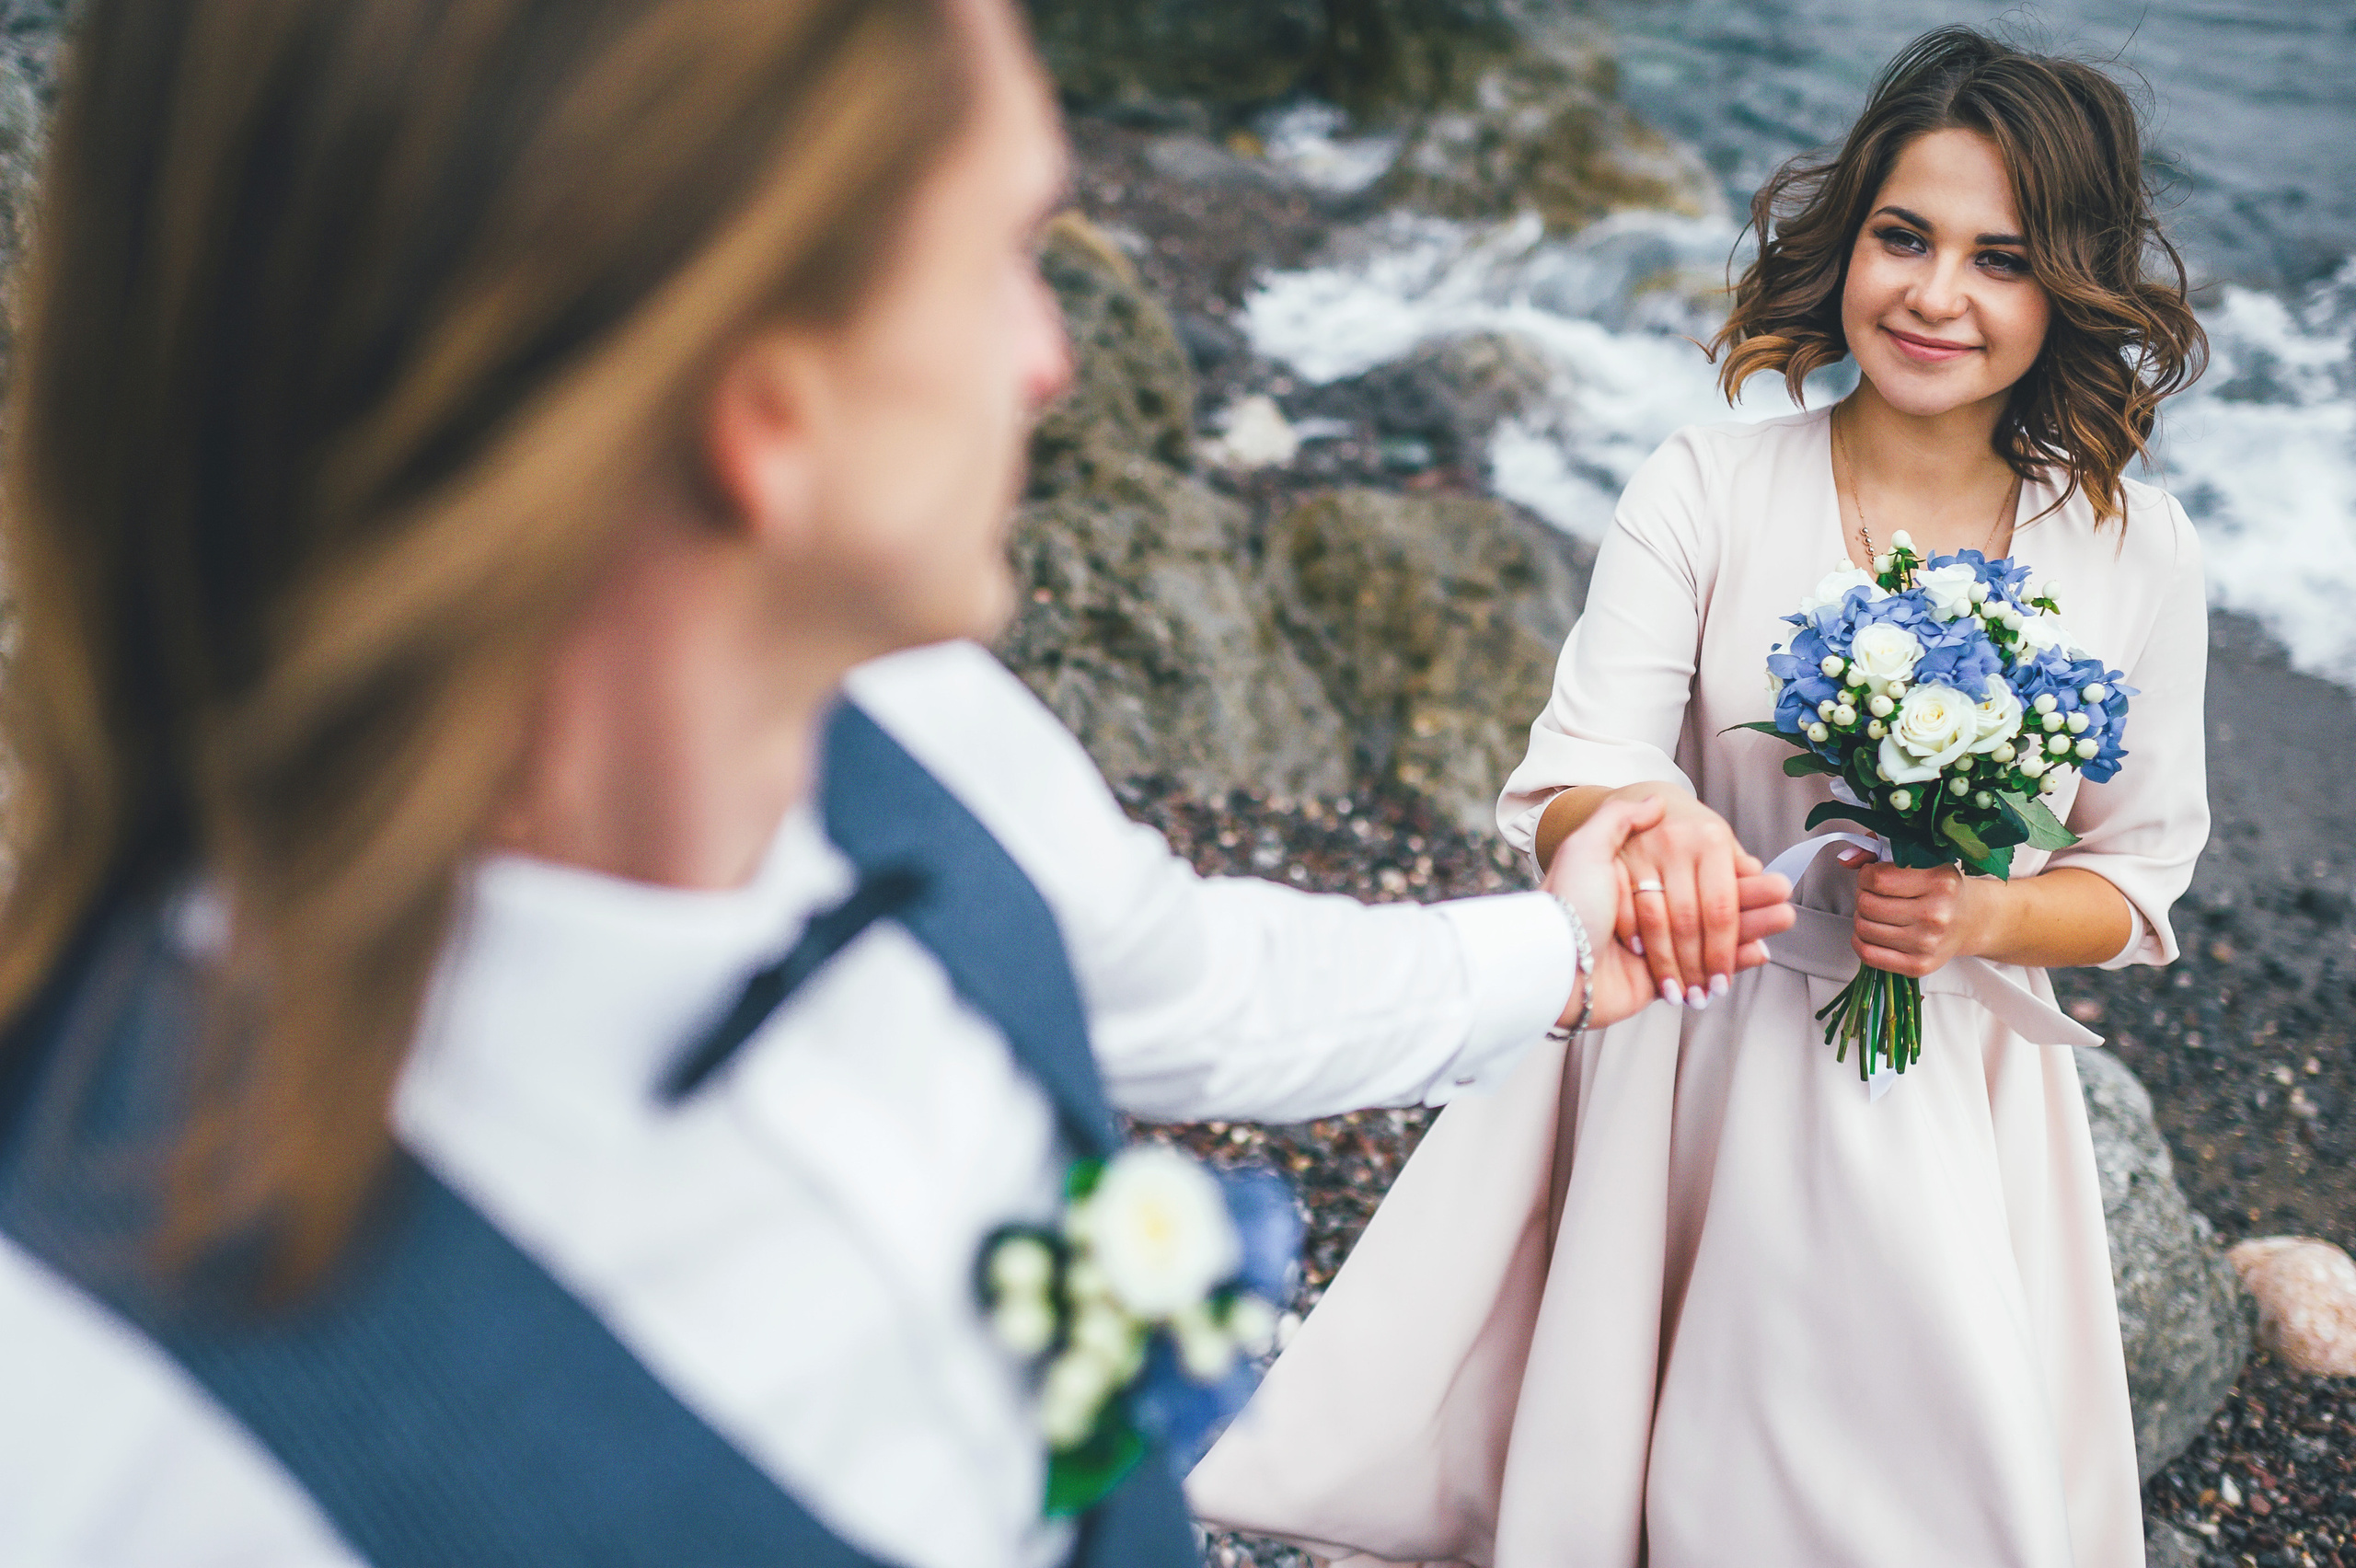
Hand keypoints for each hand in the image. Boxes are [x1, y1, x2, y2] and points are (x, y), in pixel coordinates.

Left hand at [1547, 796, 1794, 1030]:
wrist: (1550, 967)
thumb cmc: (1568, 904)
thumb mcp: (1586, 848)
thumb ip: (1621, 819)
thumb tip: (1655, 800)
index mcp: (1635, 880)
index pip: (1694, 875)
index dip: (1729, 873)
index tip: (1763, 869)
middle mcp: (1646, 911)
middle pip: (1708, 906)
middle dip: (1748, 902)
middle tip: (1786, 898)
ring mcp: (1653, 948)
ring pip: (1711, 936)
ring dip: (1750, 929)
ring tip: (1786, 918)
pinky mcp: (1657, 982)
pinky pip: (1703, 969)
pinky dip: (1733, 960)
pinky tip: (1762, 949)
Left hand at [1838, 849, 1993, 977]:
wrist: (1973, 920)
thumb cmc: (1943, 889)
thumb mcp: (1922, 860)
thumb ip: (1879, 851)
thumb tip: (1846, 859)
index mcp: (1939, 882)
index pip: (1877, 878)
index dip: (1866, 875)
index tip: (1873, 875)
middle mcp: (1936, 915)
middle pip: (1867, 904)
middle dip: (1863, 895)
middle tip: (1874, 894)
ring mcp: (1927, 943)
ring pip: (1863, 928)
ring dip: (1862, 917)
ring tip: (1877, 912)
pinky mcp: (1919, 966)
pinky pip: (1869, 955)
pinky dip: (1861, 941)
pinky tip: (1873, 932)